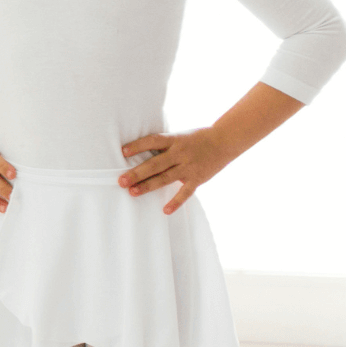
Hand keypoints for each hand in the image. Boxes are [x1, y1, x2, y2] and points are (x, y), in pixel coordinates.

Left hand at [118, 128, 234, 213]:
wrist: (224, 141)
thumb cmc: (197, 138)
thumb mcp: (180, 135)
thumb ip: (164, 145)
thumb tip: (141, 151)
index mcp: (174, 140)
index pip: (153, 141)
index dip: (138, 146)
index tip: (123, 152)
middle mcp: (180, 153)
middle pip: (155, 164)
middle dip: (137, 172)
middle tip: (121, 180)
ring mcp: (189, 167)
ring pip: (165, 178)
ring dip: (148, 186)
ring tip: (132, 192)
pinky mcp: (197, 179)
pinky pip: (185, 192)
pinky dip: (176, 202)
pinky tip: (165, 210)